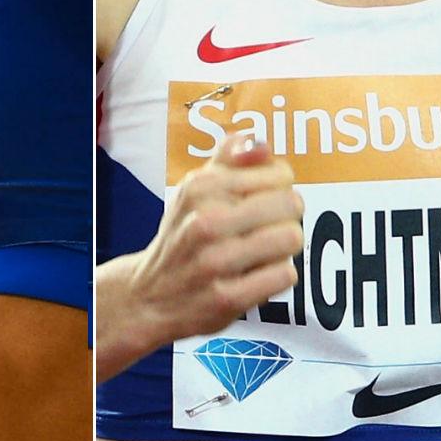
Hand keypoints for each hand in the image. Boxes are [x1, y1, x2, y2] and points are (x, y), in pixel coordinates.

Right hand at [98, 131, 305, 378]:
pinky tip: (256, 276)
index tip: (263, 200)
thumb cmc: (185, 235)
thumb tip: (261, 142)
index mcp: (201, 187)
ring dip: (284, 248)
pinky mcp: (226, 298)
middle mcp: (206, 221)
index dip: (281, 187)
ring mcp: (215, 262)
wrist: (148, 297)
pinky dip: (277, 276)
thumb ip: (231, 157)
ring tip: (263, 251)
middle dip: (287, 217)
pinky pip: (284, 275)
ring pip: (291, 238)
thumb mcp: (196, 188)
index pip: (281, 174)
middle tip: (266, 228)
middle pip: (292, 204)